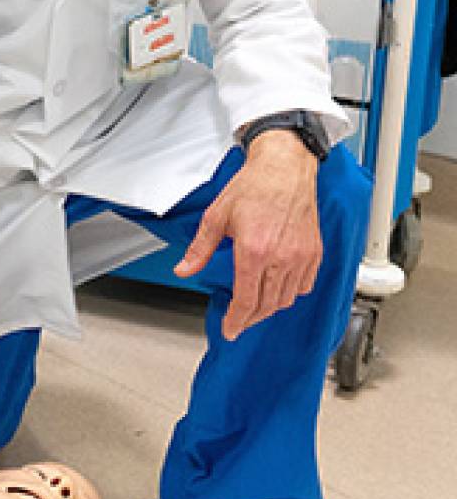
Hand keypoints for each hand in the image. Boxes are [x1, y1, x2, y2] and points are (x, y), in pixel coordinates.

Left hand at [175, 132, 321, 339]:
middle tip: (239, 321)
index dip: (236, 321)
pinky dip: (290, 293)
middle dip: (250, 318)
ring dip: (269, 307)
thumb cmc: (253, 186)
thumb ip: (200, 249)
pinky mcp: (315, 253)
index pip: (246, 301)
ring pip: (286, 299)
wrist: (285, 168)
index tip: (230, 330)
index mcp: (254, 251)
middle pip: (267, 306)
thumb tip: (184, 270)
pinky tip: (277, 288)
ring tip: (254, 306)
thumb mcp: (216, 217)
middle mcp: (281, 258)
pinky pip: (304, 285)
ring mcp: (301, 257)